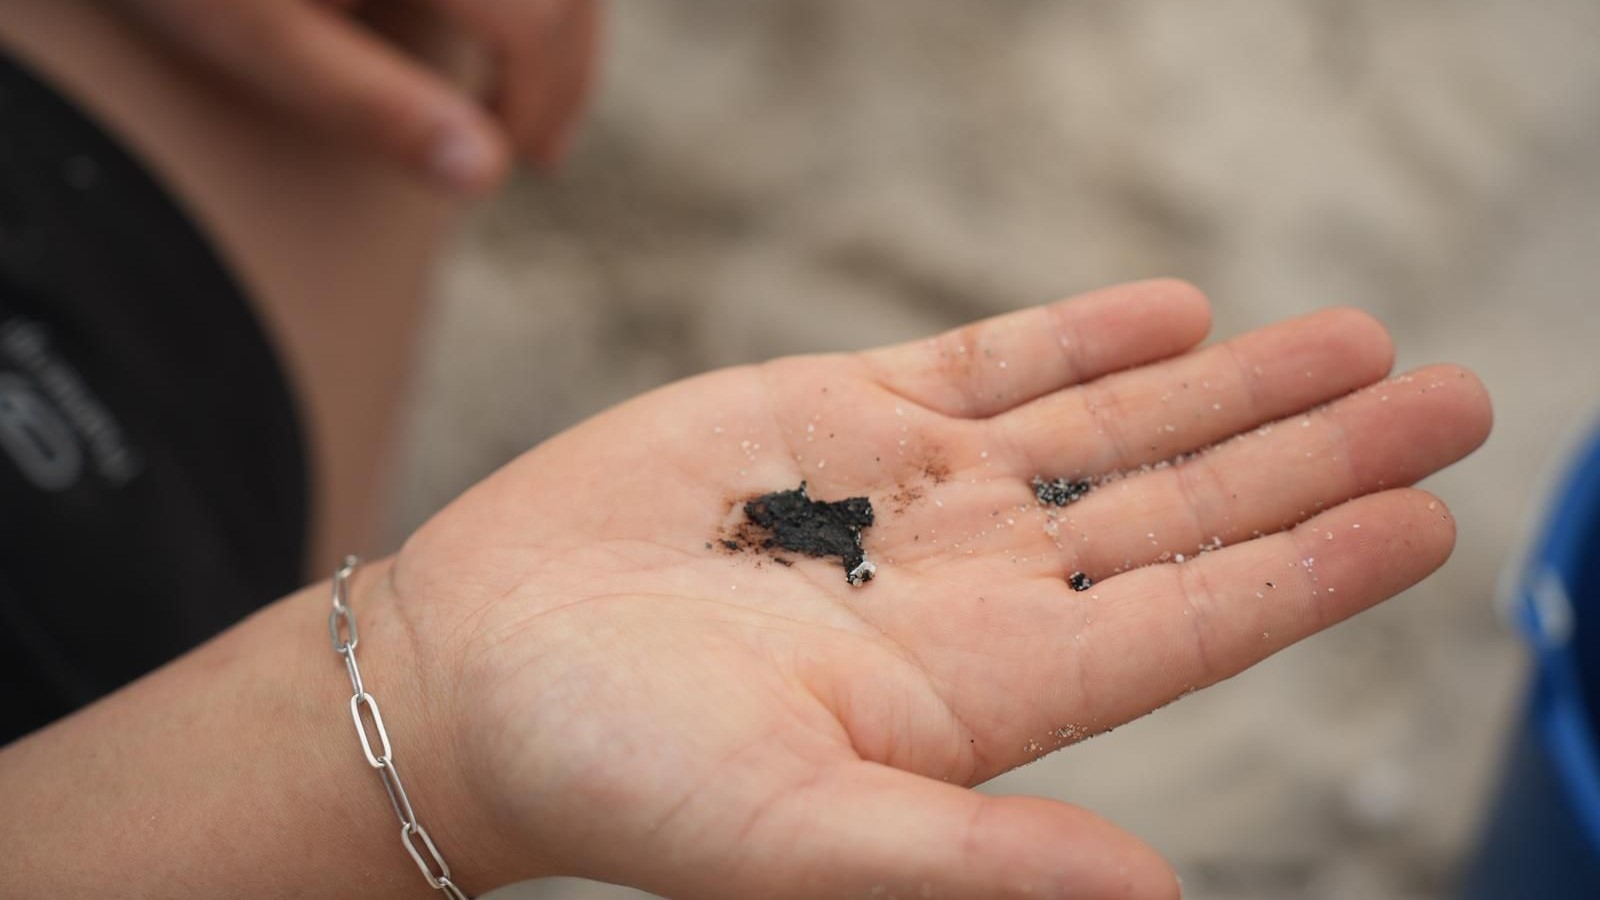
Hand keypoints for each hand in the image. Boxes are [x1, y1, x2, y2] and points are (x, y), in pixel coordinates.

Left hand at [106, 0, 600, 190]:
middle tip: (538, 145)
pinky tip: (488, 28)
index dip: (543, 102)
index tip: (515, 164)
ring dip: (555, 25)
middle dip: (565, 66)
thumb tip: (484, 175)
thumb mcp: (261, 41)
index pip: (538, 20)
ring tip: (518, 91)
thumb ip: (374, 106)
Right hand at [394, 280, 1490, 897]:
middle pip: (1182, 506)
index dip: (1313, 567)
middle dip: (1317, 453)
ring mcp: (912, 492)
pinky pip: (993, 364)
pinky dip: (1085, 335)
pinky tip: (1173, 313)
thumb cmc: (614, 770)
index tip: (1428, 515)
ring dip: (1233, 382)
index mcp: (985, 688)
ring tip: (1354, 343)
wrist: (479, 670)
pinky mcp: (838, 415)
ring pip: (1109, 423)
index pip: (1190, 618)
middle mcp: (974, 585)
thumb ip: (971, 863)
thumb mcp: (793, 838)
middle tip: (1450, 395)